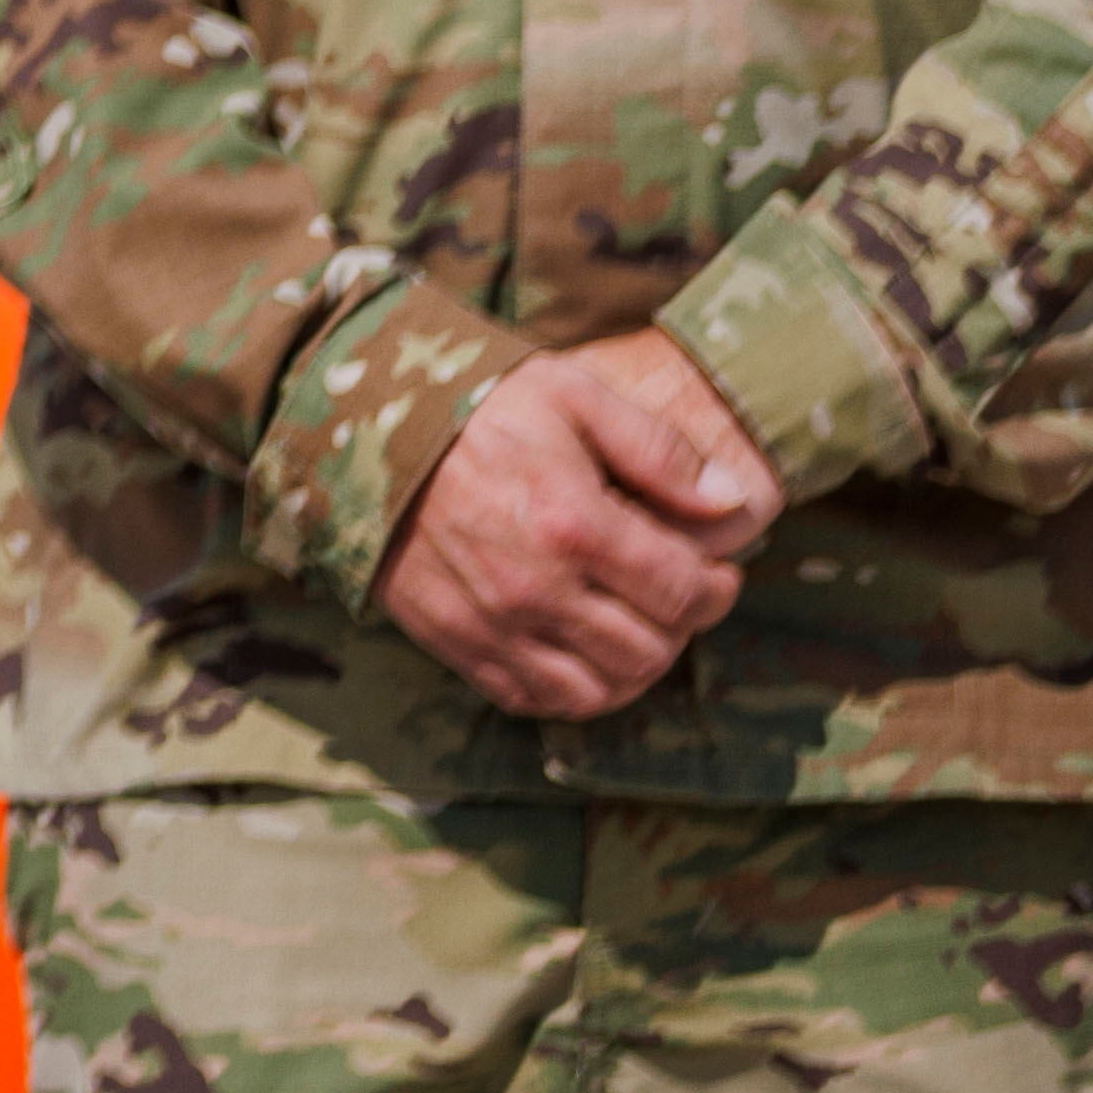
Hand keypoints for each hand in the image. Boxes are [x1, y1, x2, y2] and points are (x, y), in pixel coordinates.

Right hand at [375, 332, 780, 718]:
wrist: (358, 427)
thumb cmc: (474, 404)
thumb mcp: (573, 394)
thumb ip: (658, 450)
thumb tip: (734, 501)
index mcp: (573, 522)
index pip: (684, 591)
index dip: (716, 587)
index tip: (713, 569)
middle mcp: (535, 586)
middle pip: (650, 649)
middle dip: (679, 626)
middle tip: (670, 594)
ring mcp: (491, 622)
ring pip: (599, 690)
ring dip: (631, 666)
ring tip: (630, 626)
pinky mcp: (453, 640)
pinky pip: (533, 698)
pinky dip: (570, 689)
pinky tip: (578, 652)